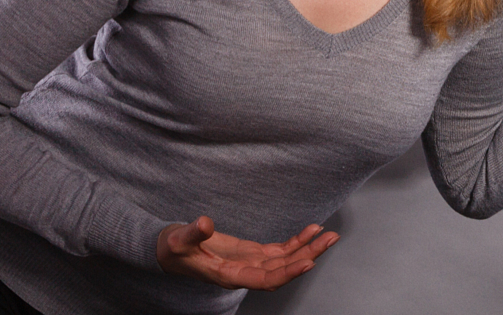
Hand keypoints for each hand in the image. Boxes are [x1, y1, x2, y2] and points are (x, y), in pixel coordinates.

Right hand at [156, 216, 337, 290]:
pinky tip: (312, 230)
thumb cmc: (174, 250)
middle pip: (283, 269)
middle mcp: (246, 273)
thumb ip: (192, 233)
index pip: (265, 279)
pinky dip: (297, 241)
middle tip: (330, 239)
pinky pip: (280, 250)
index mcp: (230, 275)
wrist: (171, 251)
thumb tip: (205, 223)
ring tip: (330, 234)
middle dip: (308, 255)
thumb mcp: (178, 240)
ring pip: (286, 260)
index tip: (308, 262)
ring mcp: (251, 263)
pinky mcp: (253, 253)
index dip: (288, 273)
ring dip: (309, 248)